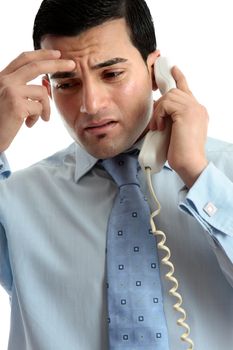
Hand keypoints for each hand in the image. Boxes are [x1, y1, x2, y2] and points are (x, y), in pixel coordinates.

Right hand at [0, 50, 74, 151]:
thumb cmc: (0, 121)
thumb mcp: (9, 99)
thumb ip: (23, 90)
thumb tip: (45, 85)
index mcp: (2, 77)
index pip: (24, 59)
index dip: (42, 54)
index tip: (57, 53)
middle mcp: (5, 80)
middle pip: (36, 66)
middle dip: (57, 64)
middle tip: (72, 64)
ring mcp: (10, 91)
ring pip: (42, 92)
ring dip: (45, 107)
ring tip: (39, 118)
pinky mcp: (17, 105)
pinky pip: (40, 107)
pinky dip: (38, 117)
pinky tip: (28, 124)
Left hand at [150, 66, 208, 187]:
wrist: (190, 163)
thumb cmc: (181, 153)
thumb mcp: (175, 131)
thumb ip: (172, 118)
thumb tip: (158, 111)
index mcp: (197, 111)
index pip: (186, 89)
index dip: (179, 77)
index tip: (173, 68)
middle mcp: (197, 107)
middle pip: (174, 92)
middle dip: (160, 104)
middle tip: (156, 121)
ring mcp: (194, 108)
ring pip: (169, 97)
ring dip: (159, 112)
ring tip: (158, 127)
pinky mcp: (186, 112)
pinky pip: (166, 104)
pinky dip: (159, 115)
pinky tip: (160, 127)